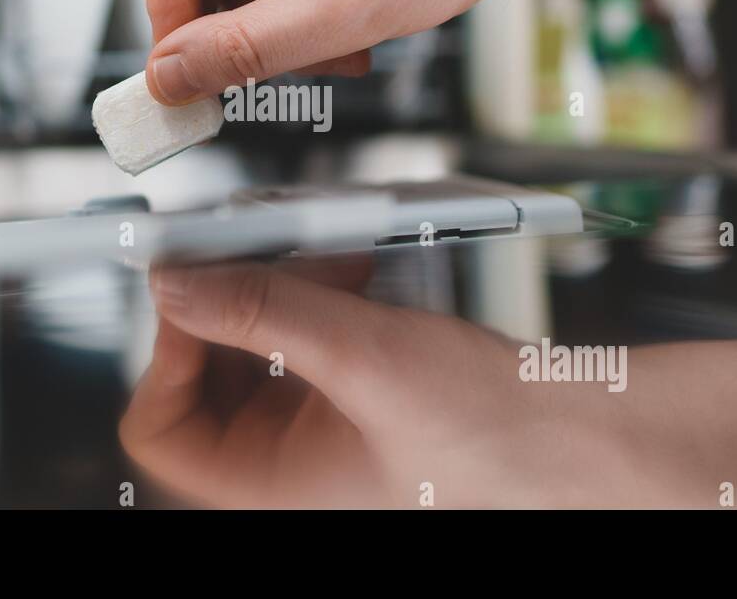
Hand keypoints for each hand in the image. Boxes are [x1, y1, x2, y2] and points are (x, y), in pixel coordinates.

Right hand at [110, 0, 560, 104]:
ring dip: (275, 43)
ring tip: (336, 52)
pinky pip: (275, 1)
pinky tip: (353, 44)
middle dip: (229, 34)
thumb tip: (171, 77)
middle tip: (265, 76)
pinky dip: (305, 35)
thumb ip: (250, 45)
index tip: (192, 56)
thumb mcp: (345, 2)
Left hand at [120, 257, 624, 508]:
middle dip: (232, 302)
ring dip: (280, 287)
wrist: (578, 433)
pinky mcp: (341, 391)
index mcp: (268, 485)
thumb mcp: (366, 359)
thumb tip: (173, 281)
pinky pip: (296, 332)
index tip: (193, 287)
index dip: (166, 355)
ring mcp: (308, 424)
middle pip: (199, 373)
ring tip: (332, 260)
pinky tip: (355, 270)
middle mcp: (277, 461)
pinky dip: (315, 292)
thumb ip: (263, 311)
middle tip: (261, 251)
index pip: (159, 427)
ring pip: (248, 342)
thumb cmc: (493, 434)